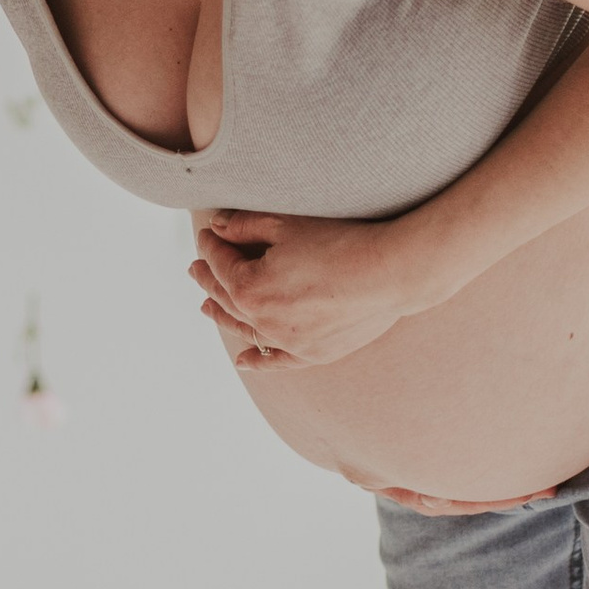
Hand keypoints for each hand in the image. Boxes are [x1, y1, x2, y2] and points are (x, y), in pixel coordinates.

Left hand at [188, 208, 434, 367]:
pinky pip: (277, 361)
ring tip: (207, 307)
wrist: (389, 274)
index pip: (220, 263)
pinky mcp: (312, 354)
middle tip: (198, 269)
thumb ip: (246, 226)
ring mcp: (287, 342)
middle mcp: (262, 321)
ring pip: (245, 330)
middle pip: (226, 298)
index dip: (211, 246)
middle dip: (209, 279)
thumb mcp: (286, 225)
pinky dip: (258, 362)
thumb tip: (218, 227)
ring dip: (223, 317)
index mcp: (249, 288)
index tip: (207, 236)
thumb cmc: (340, 244)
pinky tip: (243, 362)